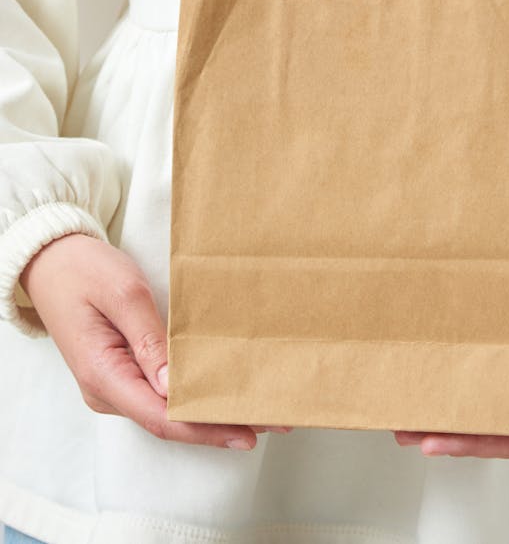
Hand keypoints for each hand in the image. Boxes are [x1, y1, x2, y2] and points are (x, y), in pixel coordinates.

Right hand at [19, 232, 292, 448]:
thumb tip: (175, 384)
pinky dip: (192, 396)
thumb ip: (150, 339)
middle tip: (273, 420)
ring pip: (166, 409)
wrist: (53, 261)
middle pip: (168, 419)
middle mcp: (106, 390)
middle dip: (217, 424)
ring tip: (258, 410)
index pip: (160, 416)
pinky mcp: (121, 372)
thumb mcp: (123, 294)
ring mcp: (113, 384)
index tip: (247, 430)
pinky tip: (221, 392)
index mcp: (102, 374)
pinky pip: (159, 393)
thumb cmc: (85, 270)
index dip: (205, 428)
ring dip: (209, 411)